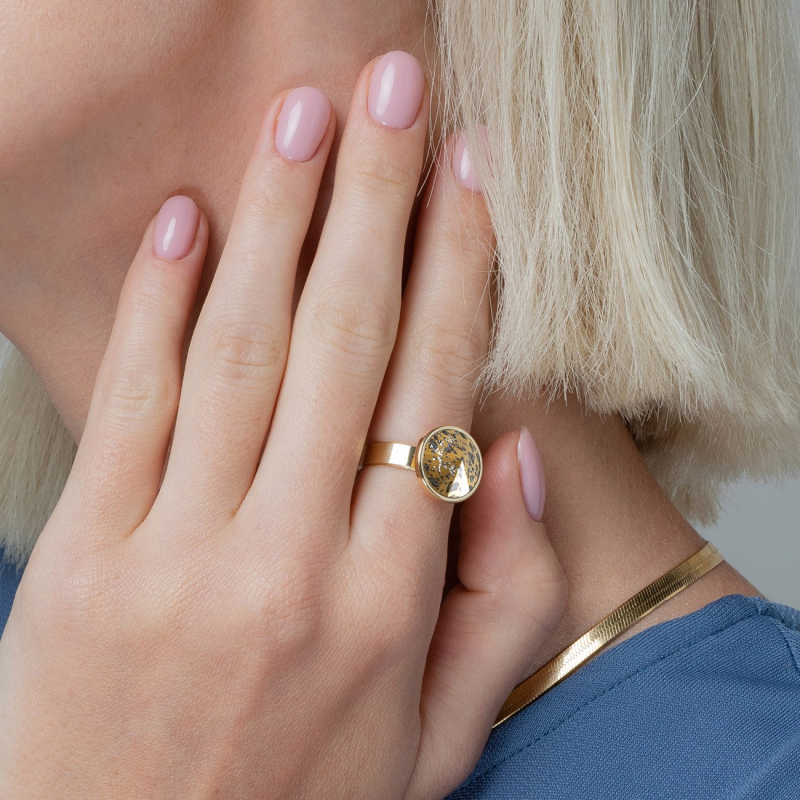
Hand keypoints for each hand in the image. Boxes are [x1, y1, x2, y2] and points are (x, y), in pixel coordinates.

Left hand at [0, 51, 564, 798]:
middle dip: (376, 202)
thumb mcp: (438, 741)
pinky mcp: (87, 564)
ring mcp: (179, 561)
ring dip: (278, 223)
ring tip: (305, 123)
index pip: (432, 395)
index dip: (456, 271)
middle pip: (346, 344)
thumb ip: (502, 604)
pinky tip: (191, 221)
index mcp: (389, 607)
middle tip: (393, 95)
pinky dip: (161, 302)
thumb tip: (509, 459)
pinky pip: (132, 404)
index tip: (470, 177)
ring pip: (243, 354)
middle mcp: (291, 566)